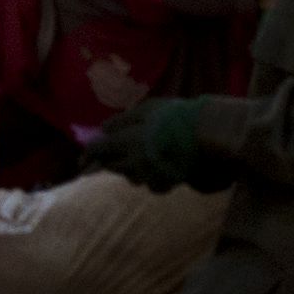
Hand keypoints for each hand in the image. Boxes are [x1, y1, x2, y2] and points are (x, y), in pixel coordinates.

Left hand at [87, 100, 211, 188]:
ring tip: (140, 157)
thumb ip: (123, 120)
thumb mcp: (148, 109)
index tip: (81, 162)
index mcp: (128, 141)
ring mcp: (151, 176)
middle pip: (113, 167)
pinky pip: (151, 184)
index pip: (99, 150)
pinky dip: (150, 177)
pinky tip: (158, 166)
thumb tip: (103, 130)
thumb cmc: (178, 117)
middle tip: (110, 158)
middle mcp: (135, 162)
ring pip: (131, 177)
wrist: (212, 136)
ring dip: (130, 169)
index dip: (88, 155)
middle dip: (109, 162)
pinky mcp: (167, 184)